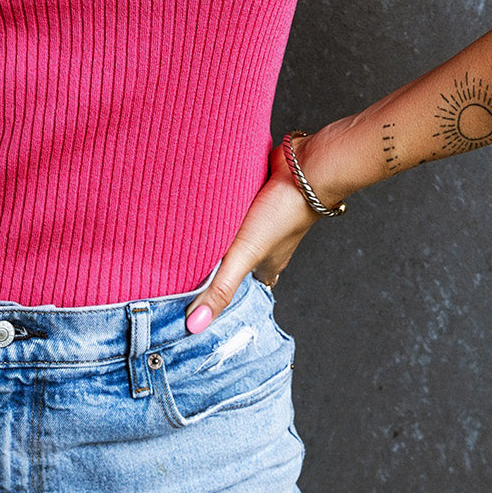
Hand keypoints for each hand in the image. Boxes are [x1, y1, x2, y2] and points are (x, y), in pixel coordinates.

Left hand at [182, 133, 337, 332]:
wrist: (302, 167)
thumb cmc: (282, 214)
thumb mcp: (245, 256)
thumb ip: (220, 288)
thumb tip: (196, 325)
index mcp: (268, 265)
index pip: (248, 288)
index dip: (230, 295)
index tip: (209, 300)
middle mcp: (267, 245)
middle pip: (239, 261)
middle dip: (218, 265)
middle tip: (189, 268)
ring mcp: (262, 219)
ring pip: (236, 233)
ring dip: (218, 236)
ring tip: (190, 239)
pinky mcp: (255, 195)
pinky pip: (235, 207)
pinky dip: (222, 210)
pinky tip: (204, 207)